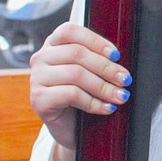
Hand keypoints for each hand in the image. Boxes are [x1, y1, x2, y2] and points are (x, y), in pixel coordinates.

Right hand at [29, 22, 131, 153]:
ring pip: (76, 74)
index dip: (95, 41)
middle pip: (76, 53)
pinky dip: (93, 102)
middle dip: (106, 67)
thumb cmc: (82, 96)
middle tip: (125, 79)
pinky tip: (106, 108)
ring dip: (103, 86)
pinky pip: (71, 94)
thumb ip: (98, 59)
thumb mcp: (90, 72)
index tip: (116, 55)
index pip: (70, 31)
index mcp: (53, 44)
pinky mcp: (38, 99)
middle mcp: (41, 58)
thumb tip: (119, 59)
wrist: (70, 129)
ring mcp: (36, 78)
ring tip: (120, 96)